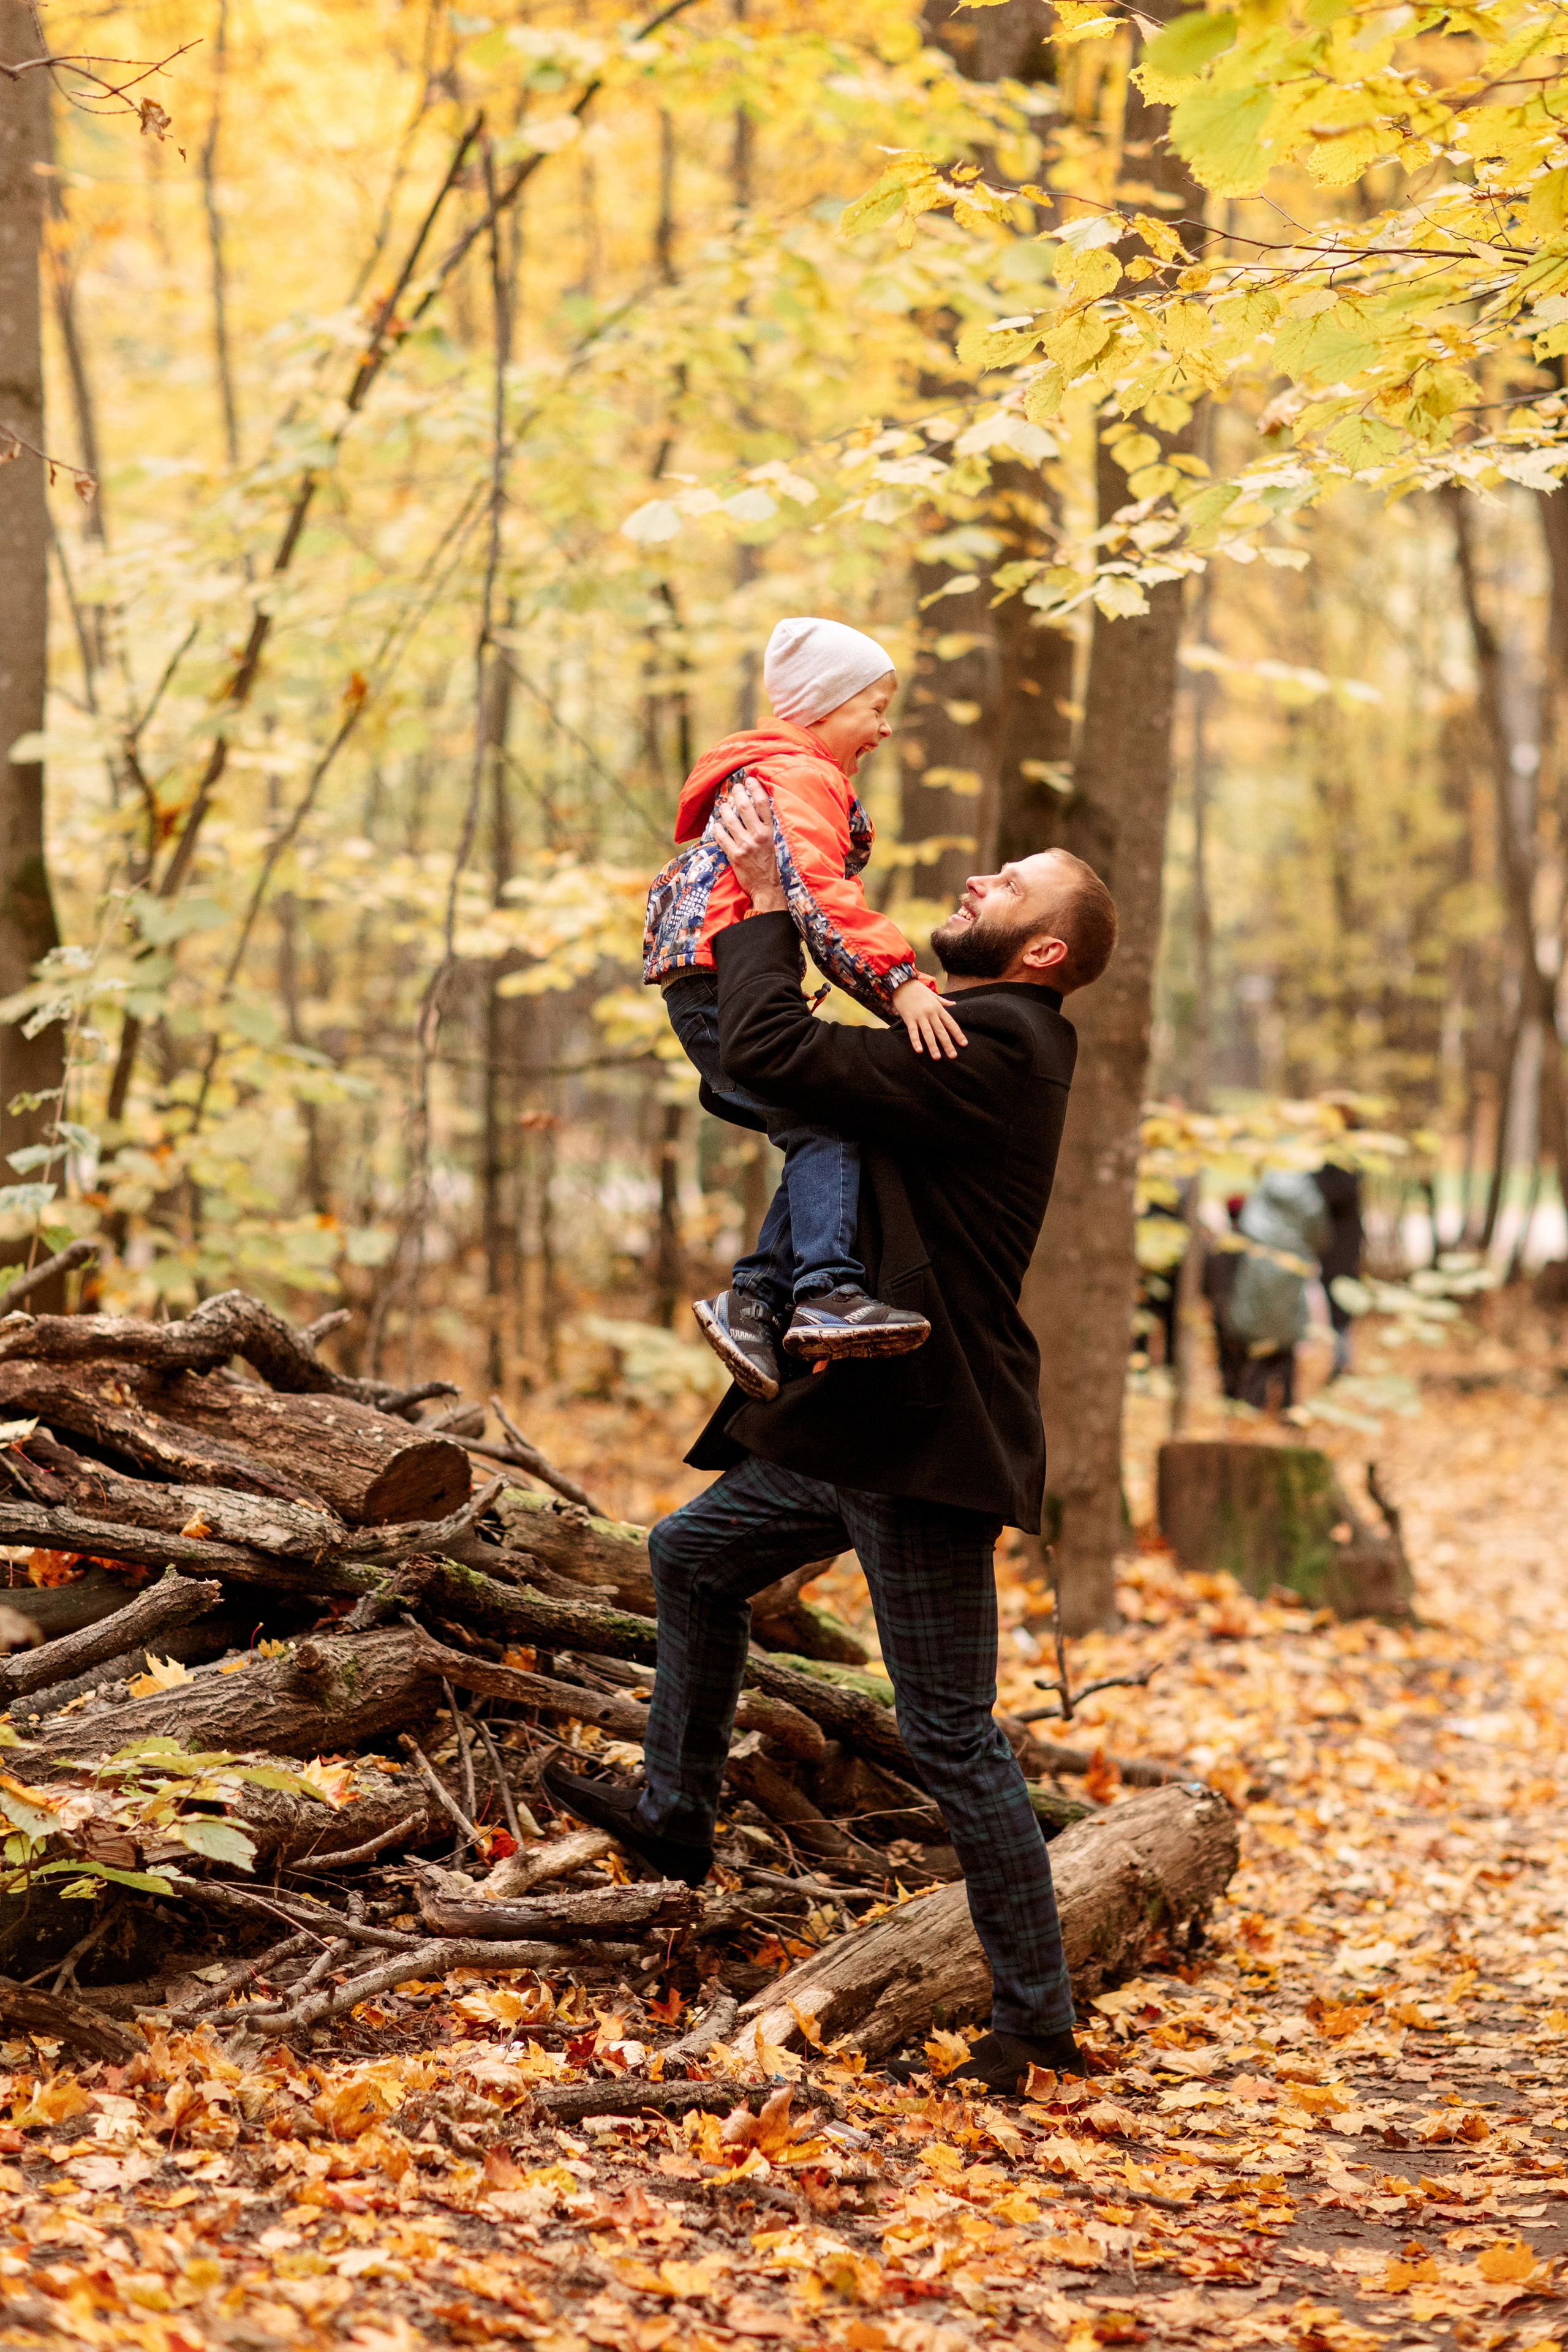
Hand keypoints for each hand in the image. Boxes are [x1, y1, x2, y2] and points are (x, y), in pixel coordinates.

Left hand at [711, 777, 785, 911]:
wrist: (766, 888)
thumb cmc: (769, 864)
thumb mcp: (772, 842)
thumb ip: (764, 825)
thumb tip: (752, 807)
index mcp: (769, 831)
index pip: (763, 803)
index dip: (755, 788)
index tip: (749, 779)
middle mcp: (758, 835)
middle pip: (744, 806)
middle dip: (736, 793)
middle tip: (733, 788)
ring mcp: (745, 845)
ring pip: (729, 819)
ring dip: (723, 809)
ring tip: (723, 805)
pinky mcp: (735, 855)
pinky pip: (721, 837)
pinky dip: (717, 828)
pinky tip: (717, 825)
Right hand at [891, 977, 966, 1057]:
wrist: (903, 984)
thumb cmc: (919, 990)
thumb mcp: (933, 995)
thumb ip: (944, 1002)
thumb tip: (954, 1004)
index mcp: (938, 1008)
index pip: (951, 1023)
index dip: (958, 1034)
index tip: (964, 1044)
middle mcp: (931, 1013)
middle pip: (941, 1031)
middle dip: (947, 1044)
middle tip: (953, 1056)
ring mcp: (920, 1016)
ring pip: (928, 1033)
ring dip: (933, 1046)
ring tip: (937, 1058)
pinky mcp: (909, 1018)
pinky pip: (913, 1032)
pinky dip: (916, 1041)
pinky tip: (919, 1050)